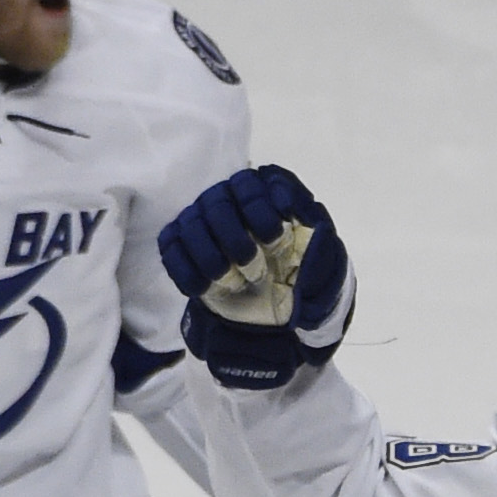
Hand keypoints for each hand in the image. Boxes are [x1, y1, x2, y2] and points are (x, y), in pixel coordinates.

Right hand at [158, 165, 355, 389]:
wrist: (282, 314)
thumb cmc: (305, 282)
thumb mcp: (326, 268)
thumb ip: (323, 248)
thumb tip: (317, 232)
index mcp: (271, 197)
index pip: (256, 182)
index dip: (260, 206)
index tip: (275, 237)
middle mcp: (233, 202)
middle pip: (218, 201)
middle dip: (235, 238)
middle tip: (254, 268)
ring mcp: (205, 223)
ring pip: (191, 223)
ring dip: (210, 256)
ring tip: (232, 281)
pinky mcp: (184, 249)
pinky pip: (171, 248)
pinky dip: (186, 271)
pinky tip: (206, 289)